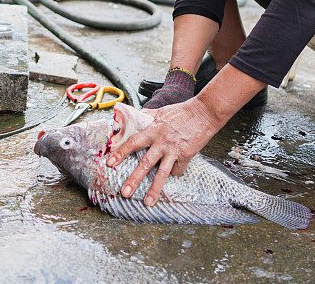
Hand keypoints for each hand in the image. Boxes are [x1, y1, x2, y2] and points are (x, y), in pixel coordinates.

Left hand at [104, 96, 222, 206]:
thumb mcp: (160, 111)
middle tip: (125, 192)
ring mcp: (174, 150)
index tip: (110, 163)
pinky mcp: (186, 156)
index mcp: (153, 130)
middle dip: (134, 179)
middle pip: (145, 163)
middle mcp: (162, 142)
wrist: (204, 112)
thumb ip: (146, 116)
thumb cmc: (182, 111)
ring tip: (148, 202)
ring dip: (154, 189)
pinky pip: (178, 170)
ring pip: (162, 173)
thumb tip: (133, 118)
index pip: (132, 143)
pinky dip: (175, 173)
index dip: (120, 153)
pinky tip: (173, 172)